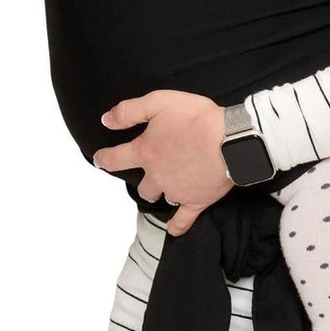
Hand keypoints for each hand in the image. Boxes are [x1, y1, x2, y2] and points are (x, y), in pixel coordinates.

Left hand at [93, 90, 230, 236]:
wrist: (230, 139)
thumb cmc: (196, 118)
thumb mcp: (158, 102)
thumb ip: (129, 111)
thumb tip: (106, 120)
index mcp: (146, 152)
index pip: (116, 159)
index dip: (105, 159)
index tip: (99, 160)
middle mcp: (157, 175)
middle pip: (143, 185)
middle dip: (144, 180)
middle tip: (150, 172)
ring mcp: (176, 191)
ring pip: (161, 198)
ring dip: (162, 192)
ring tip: (167, 187)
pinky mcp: (196, 201)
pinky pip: (183, 220)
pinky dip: (177, 226)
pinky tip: (173, 229)